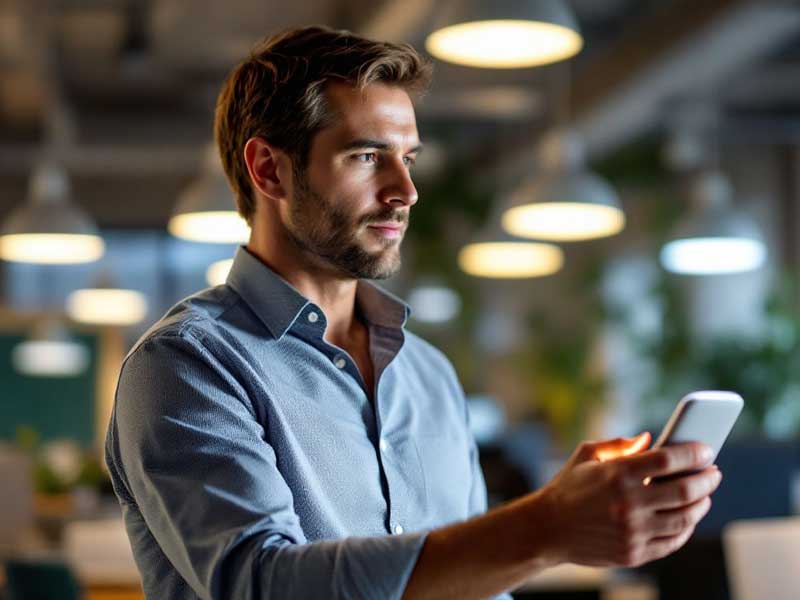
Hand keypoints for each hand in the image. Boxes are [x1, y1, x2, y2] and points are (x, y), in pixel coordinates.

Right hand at [535, 433, 721, 567]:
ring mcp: (633, 531)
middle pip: (685, 490)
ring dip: (702, 504)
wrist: (547, 528)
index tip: (707, 450)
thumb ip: (620, 445)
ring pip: (685, 518)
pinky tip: (688, 517)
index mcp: (618, 473)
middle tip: (714, 473)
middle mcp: (628, 503)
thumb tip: (650, 439)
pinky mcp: (634, 553)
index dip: (693, 453)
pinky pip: (673, 541)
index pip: (669, 460)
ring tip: (704, 494)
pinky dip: (686, 528)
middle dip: (707, 479)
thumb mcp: (587, 455)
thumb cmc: (569, 486)